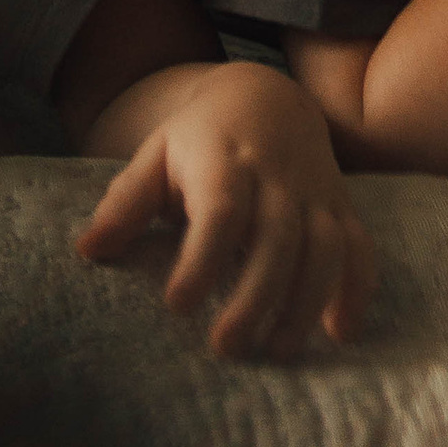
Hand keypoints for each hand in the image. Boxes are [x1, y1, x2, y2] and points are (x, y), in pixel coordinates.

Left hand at [79, 60, 370, 358]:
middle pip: (276, 240)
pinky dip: (357, 291)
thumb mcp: (156, 156)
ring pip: (325, 250)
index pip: (220, 212)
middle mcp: (277, 177)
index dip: (202, 259)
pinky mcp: (342, 208)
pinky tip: (340, 334)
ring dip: (305, 303)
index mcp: (224, 161)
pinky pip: (360, 249)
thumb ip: (125, 203)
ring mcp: (315, 193)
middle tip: (226, 348)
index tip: (177, 305)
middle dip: (255, 298)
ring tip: (277, 351)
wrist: (266, 96)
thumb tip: (86, 250)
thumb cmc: (199, 138)